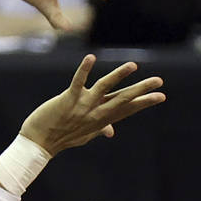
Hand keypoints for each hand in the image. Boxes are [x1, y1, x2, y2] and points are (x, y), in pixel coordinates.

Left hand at [21, 55, 164, 154]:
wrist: (39, 142)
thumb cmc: (63, 136)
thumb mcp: (85, 134)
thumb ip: (99, 129)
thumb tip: (111, 132)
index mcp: (101, 119)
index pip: (127, 109)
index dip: (143, 102)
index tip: (161, 96)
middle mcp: (96, 112)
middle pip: (123, 99)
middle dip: (141, 90)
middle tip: (159, 81)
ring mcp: (83, 105)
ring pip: (105, 88)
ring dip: (119, 76)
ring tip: (133, 65)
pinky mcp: (68, 99)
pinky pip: (78, 82)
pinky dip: (84, 70)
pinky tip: (91, 58)